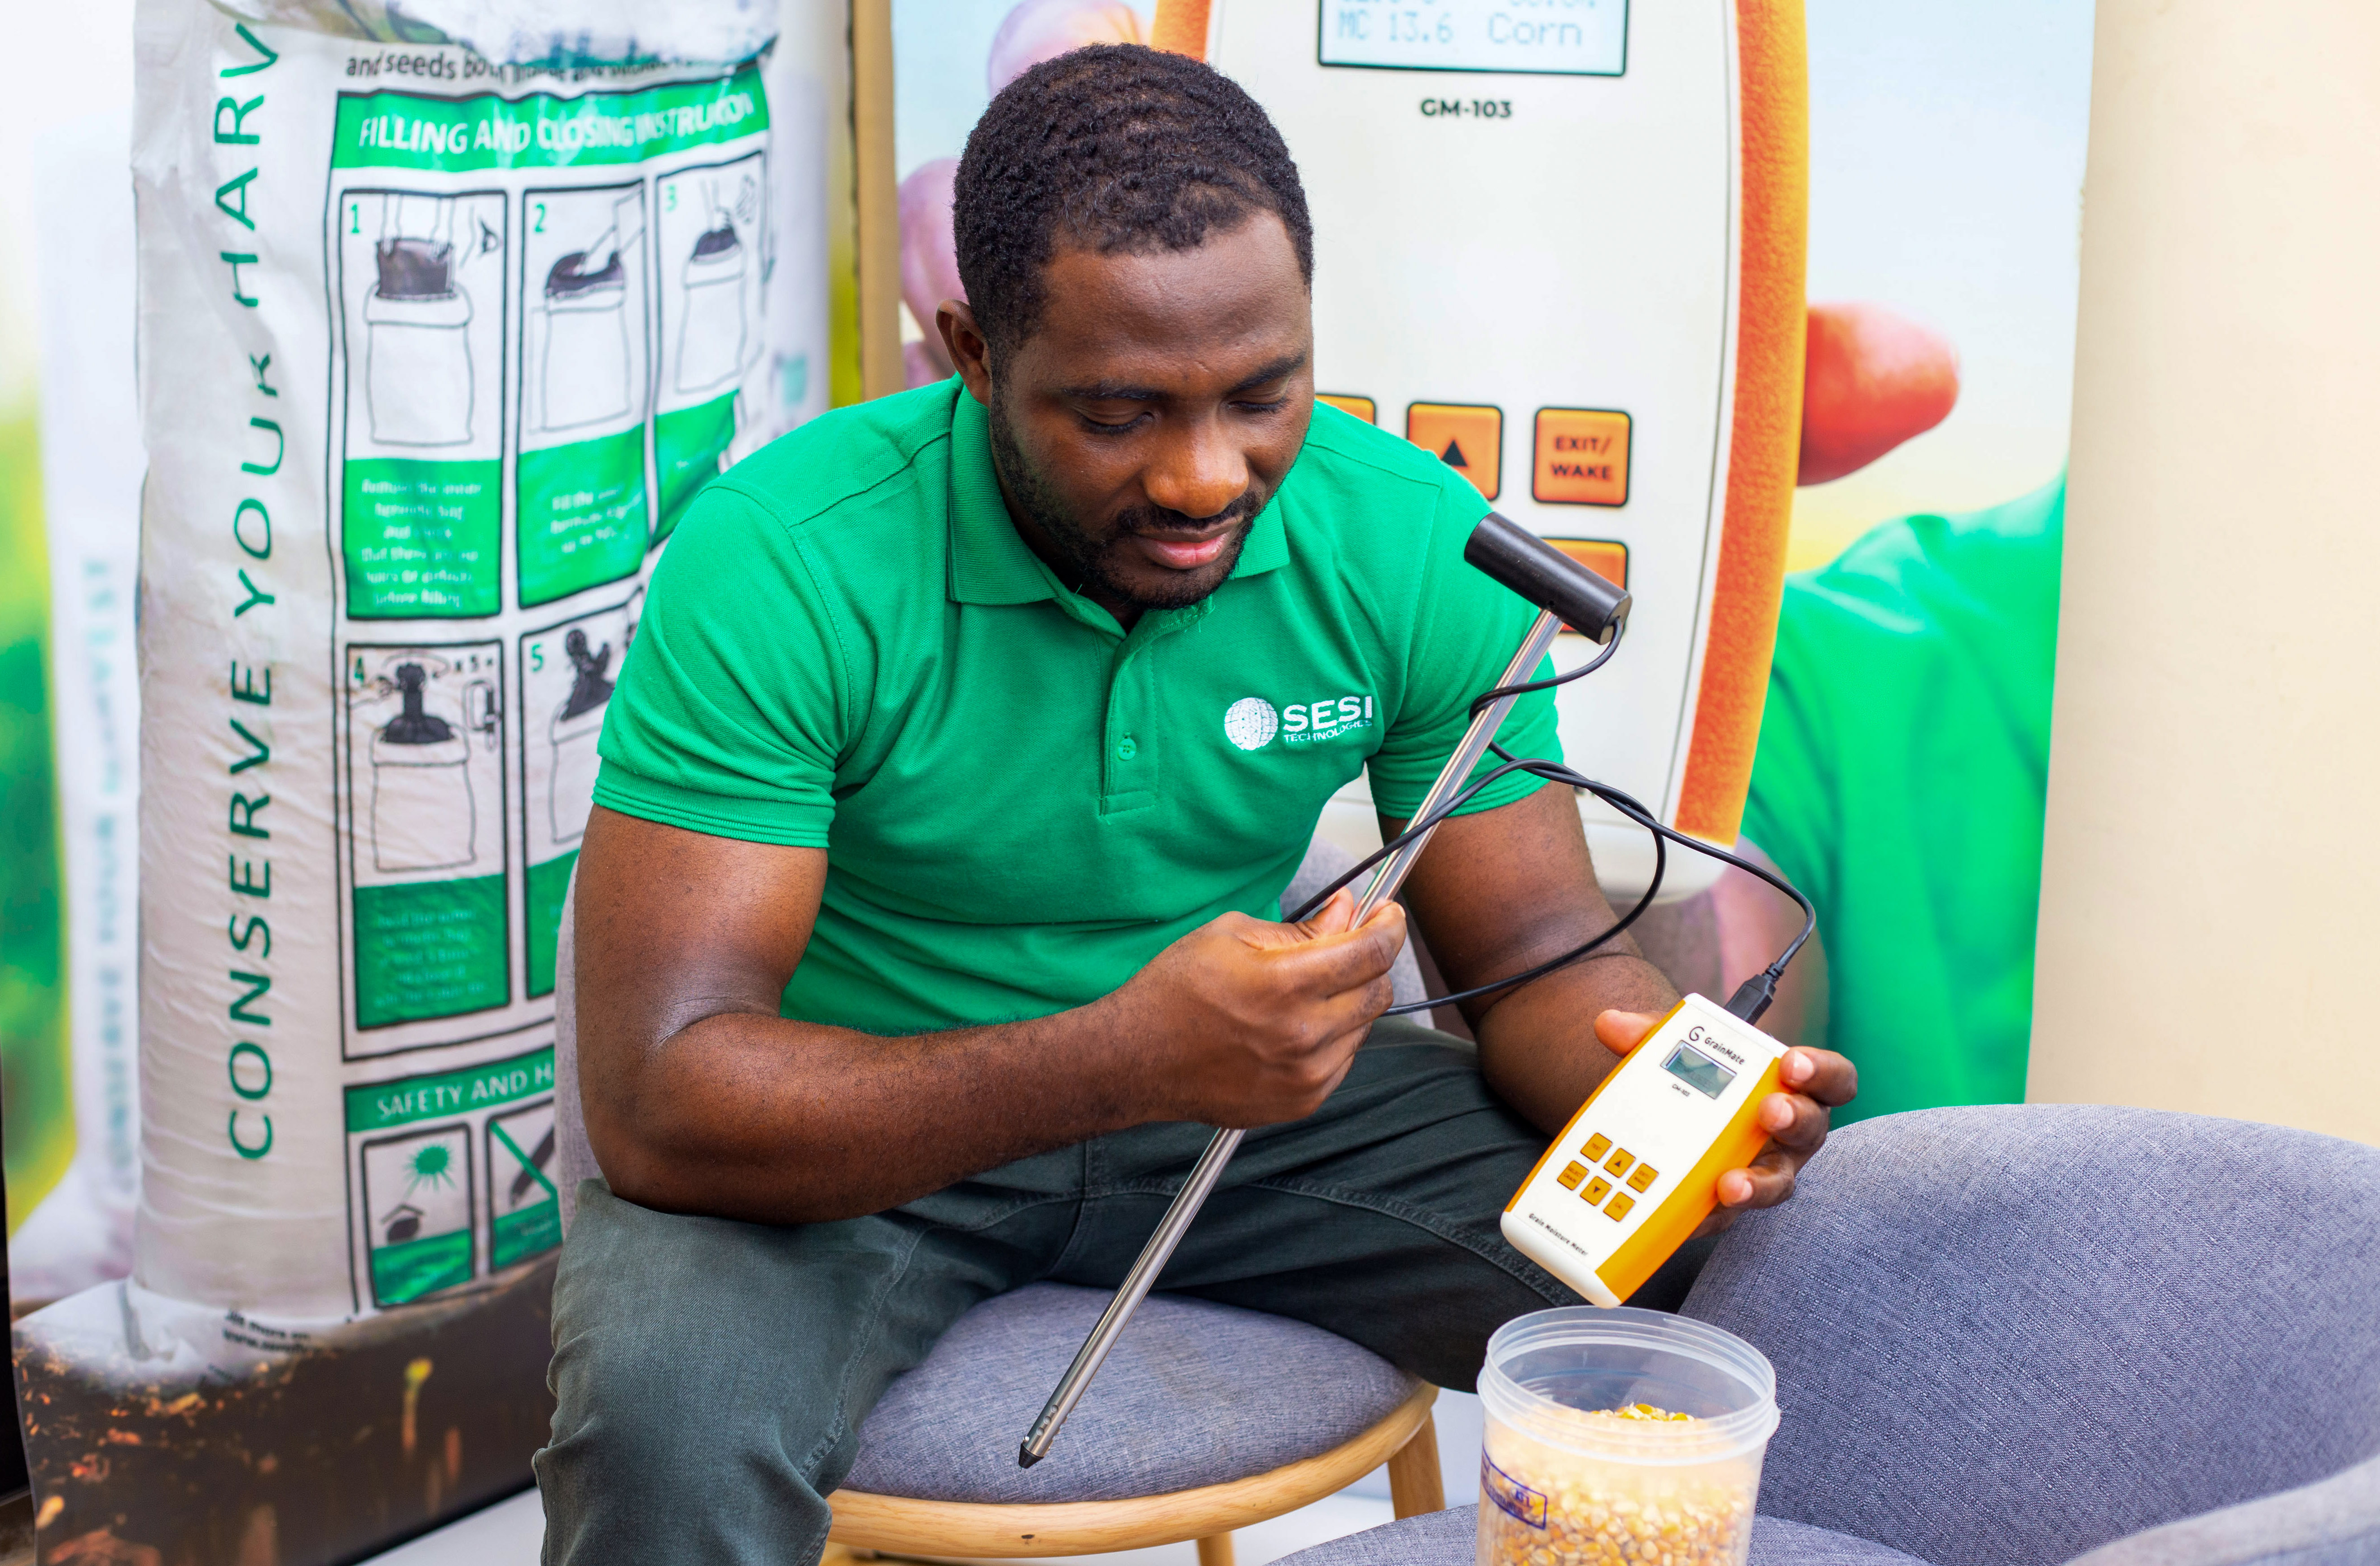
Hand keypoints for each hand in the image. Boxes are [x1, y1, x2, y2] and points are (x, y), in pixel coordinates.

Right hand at [1117, 888, 1406, 1128]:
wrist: (1138, 1059)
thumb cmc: (1175, 991)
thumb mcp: (1232, 936)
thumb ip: (1303, 927)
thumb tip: (1349, 912)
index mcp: (1285, 984)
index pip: (1371, 952)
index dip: (1388, 925)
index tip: (1387, 915)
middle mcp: (1303, 1034)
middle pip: (1378, 990)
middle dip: (1371, 962)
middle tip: (1349, 947)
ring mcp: (1306, 1074)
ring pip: (1364, 1026)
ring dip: (1348, 1002)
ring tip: (1303, 993)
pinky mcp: (1302, 1101)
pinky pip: (1343, 1060)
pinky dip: (1332, 1038)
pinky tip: (1293, 1026)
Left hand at [1593, 1009, 1857, 1235]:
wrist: (1670, 1122)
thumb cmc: (1694, 1082)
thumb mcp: (1674, 1052)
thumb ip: (1649, 1035)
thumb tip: (1611, 1024)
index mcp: (1790, 1088)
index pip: (1831, 1078)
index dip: (1821, 1070)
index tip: (1793, 1062)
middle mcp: (1787, 1135)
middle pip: (1811, 1130)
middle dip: (1793, 1118)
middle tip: (1769, 1111)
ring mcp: (1763, 1173)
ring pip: (1776, 1183)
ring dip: (1756, 1183)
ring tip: (1730, 1184)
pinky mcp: (1729, 1207)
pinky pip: (1725, 1215)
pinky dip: (1704, 1213)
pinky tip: (1685, 1212)